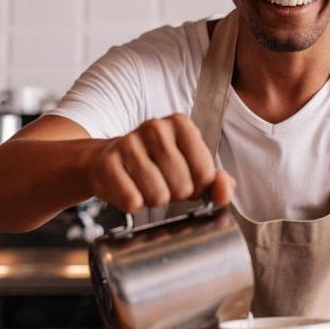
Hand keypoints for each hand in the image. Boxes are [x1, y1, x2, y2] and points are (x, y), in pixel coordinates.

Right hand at [87, 113, 235, 211]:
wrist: (104, 161)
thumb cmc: (153, 164)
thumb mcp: (189, 167)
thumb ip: (215, 180)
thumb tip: (225, 191)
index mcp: (180, 124)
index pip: (205, 173)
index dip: (197, 187)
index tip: (186, 181)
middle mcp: (155, 127)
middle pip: (182, 187)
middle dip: (174, 195)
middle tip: (162, 184)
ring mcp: (129, 143)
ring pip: (158, 196)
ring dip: (152, 200)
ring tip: (144, 186)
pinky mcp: (108, 162)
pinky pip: (132, 201)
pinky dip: (132, 204)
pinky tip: (128, 188)